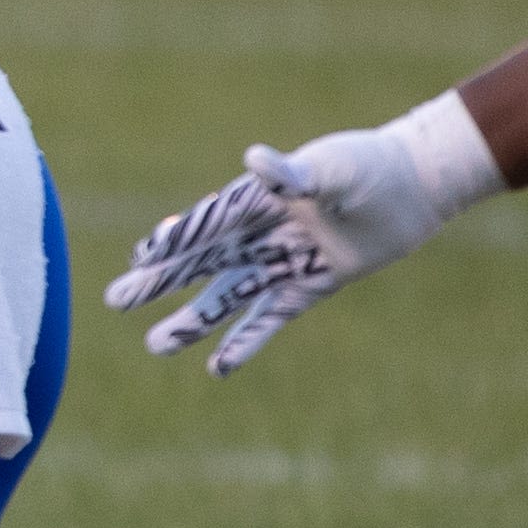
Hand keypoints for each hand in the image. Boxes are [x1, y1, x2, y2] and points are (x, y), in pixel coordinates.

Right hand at [105, 116, 475, 373]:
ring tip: (155, 345)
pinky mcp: (307, 288)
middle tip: (114, 299)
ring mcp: (280, 264)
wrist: (413, 188)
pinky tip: (218, 368)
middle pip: (200, 263)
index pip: (206, 224)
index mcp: (255, 200)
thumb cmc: (369, 167)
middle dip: (159, 282)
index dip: (174, 240)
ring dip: (191, 322)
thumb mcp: (332, 167)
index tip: (141, 255)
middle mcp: (258, 234)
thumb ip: (292, 173)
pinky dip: (244, 343)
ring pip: (225, 298)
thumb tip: (254, 159)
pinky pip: (268, 319)